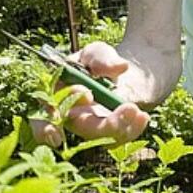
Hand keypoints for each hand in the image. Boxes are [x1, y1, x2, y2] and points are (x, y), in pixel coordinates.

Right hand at [29, 41, 150, 146]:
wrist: (127, 74)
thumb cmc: (104, 61)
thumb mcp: (100, 52)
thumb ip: (102, 57)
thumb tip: (119, 67)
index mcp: (57, 91)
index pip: (49, 102)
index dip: (65, 102)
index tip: (88, 94)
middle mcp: (67, 112)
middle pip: (72, 128)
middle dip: (98, 127)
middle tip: (119, 117)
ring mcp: (87, 127)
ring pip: (96, 138)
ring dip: (118, 127)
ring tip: (136, 110)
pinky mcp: (105, 135)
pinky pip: (115, 140)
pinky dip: (132, 130)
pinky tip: (143, 117)